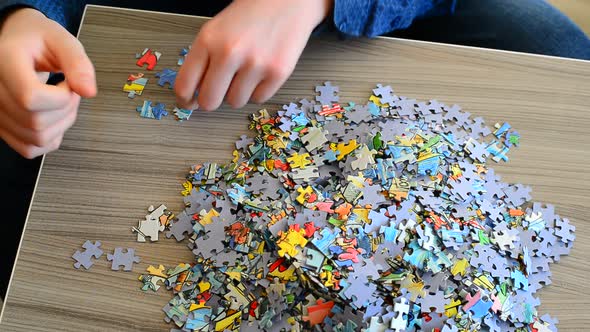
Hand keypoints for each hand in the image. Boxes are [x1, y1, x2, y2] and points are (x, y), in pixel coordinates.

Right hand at [0, 8, 95, 158]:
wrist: (18, 43)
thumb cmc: (37, 40)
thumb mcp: (62, 41)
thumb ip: (77, 63)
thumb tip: (89, 91)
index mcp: (4, 62)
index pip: (30, 97)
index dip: (61, 97)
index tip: (67, 84)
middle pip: (36, 122)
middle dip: (66, 110)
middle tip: (68, 91)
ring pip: (35, 139)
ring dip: (61, 125)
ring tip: (60, 102)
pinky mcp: (3, 127)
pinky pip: (30, 149)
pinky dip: (50, 139)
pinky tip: (53, 117)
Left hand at [175, 0, 332, 110]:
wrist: (286, 0)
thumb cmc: (250, 14)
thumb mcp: (216, 30)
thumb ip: (203, 60)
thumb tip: (194, 94)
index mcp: (208, 40)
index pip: (184, 85)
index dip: (185, 99)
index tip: (189, 103)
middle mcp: (229, 53)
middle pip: (209, 102)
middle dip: (212, 100)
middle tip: (218, 91)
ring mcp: (255, 64)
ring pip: (235, 102)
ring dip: (238, 92)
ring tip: (245, 71)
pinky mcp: (277, 73)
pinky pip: (258, 99)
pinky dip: (258, 90)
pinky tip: (261, 70)